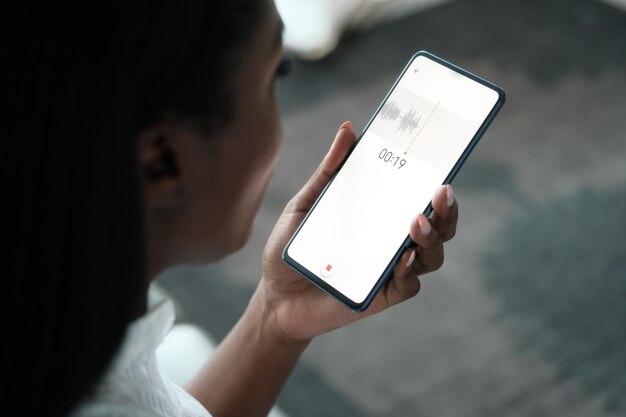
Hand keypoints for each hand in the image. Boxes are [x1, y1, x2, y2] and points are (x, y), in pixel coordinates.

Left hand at [258, 122, 458, 342]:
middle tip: (440, 193)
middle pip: (437, 227)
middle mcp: (393, 241)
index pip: (420, 199)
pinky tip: (403, 257)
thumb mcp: (307, 203)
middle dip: (446, 210)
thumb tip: (348, 128)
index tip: (441, 165)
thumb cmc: (294, 246)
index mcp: (381, 216)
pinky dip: (410, 271)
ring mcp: (391, 270)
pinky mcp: (382, 296)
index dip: (437, 186)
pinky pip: (409, 286)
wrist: (275, 294)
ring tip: (416, 222)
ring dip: (432, 238)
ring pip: (431, 256)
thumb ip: (329, 170)